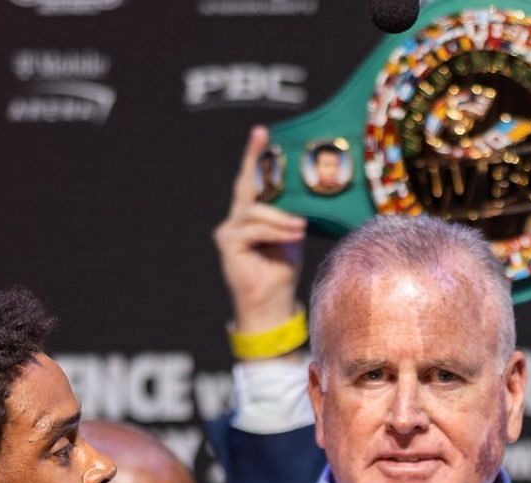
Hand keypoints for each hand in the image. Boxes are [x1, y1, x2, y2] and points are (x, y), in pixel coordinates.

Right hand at [213, 125, 307, 335]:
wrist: (272, 301)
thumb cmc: (282, 270)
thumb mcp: (292, 235)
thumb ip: (290, 214)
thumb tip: (303, 191)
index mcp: (254, 215)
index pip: (254, 182)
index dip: (256, 157)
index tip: (262, 132)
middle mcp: (238, 218)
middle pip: (246, 185)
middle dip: (254, 158)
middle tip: (263, 136)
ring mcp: (230, 229)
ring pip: (255, 210)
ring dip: (280, 218)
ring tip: (299, 227)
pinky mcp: (227, 242)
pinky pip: (252, 227)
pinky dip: (273, 230)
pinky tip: (290, 234)